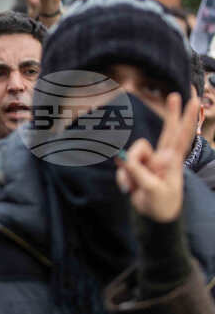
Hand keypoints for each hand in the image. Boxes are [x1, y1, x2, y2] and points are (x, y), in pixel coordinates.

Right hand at [116, 92, 199, 222]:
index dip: (184, 119)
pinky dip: (123, 179)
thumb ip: (139, 171)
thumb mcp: (152, 190)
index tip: (192, 101)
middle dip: (172, 113)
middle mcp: (161, 157)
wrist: (153, 218)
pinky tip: (130, 189)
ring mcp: (147, 162)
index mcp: (172, 162)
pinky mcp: (134, 168)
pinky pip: (122, 166)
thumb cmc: (161, 204)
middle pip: (167, 131)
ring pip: (132, 152)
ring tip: (133, 187)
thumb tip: (124, 156)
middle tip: (176, 95)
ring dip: (128, 171)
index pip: (180, 136)